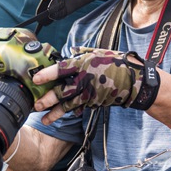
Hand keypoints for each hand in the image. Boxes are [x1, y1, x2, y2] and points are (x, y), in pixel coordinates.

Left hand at [32, 47, 159, 124]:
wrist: (135, 80)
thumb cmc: (117, 62)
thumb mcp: (99, 52)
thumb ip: (82, 54)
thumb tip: (71, 51)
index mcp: (82, 64)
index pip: (61, 69)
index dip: (47, 74)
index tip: (35, 79)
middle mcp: (84, 80)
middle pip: (61, 92)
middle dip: (47, 100)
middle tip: (36, 105)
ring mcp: (89, 93)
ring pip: (68, 105)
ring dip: (55, 113)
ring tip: (44, 119)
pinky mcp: (95, 102)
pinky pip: (80, 108)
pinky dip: (71, 112)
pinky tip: (63, 115)